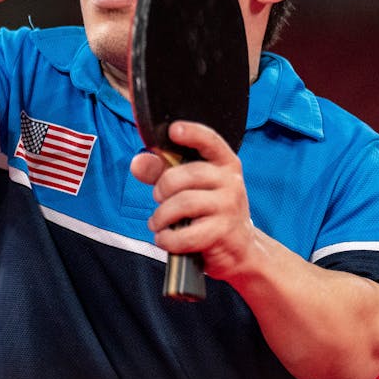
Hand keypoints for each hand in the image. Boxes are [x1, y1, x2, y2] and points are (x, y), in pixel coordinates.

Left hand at [131, 121, 259, 282]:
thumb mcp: (188, 186)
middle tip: (159, 199)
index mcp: (223, 163)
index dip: (192, 133)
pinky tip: (166, 238)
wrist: (239, 248)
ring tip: (159, 223)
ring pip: (183, 203)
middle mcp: (231, 181)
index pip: (209, 141)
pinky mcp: (222, 233)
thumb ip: (161, 170)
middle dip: (162, 188)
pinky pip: (185, 234)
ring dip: (161, 216)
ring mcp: (229, 207)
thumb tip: (139, 162)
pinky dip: (167, 238)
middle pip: (185, 175)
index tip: (174, 130)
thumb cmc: (209, 211)